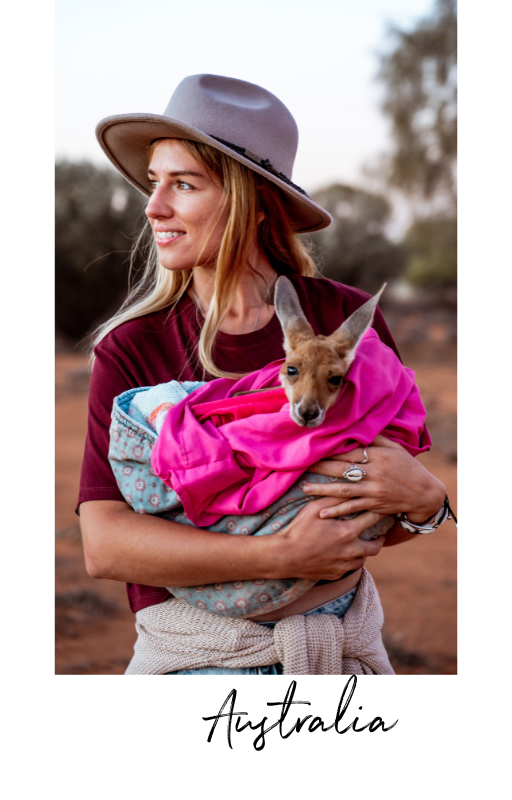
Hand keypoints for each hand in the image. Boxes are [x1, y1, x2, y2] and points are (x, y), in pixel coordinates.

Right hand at [272, 496, 385, 580]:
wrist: (285, 556)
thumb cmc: (298, 529)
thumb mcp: (314, 508)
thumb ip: (334, 498)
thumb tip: (349, 490)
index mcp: (348, 532)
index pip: (372, 519)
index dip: (379, 513)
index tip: (383, 510)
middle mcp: (350, 551)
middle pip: (376, 547)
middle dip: (380, 539)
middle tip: (380, 534)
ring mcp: (344, 565)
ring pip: (363, 559)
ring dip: (364, 551)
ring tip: (361, 544)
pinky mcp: (335, 574)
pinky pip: (349, 568)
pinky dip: (349, 561)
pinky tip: (344, 555)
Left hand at [303, 435, 445, 522]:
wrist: (424, 492)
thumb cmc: (408, 467)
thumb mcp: (396, 448)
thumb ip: (377, 438)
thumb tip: (361, 427)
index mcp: (377, 456)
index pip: (349, 451)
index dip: (331, 450)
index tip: (314, 447)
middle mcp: (374, 472)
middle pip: (341, 468)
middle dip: (320, 466)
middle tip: (300, 465)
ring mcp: (373, 490)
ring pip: (343, 489)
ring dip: (322, 489)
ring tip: (305, 488)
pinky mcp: (374, 505)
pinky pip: (352, 508)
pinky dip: (337, 510)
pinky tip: (322, 512)